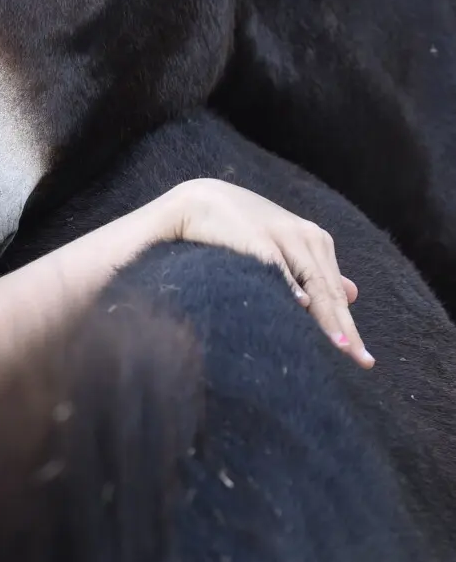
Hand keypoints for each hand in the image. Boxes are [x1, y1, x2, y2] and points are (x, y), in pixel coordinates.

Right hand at [165, 179, 372, 369]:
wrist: (200, 200)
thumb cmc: (240, 229)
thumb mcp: (286, 246)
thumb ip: (316, 271)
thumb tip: (353, 295)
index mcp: (315, 241)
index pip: (335, 292)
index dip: (348, 326)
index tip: (363, 359)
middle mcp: (306, 238)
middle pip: (330, 292)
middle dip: (346, 329)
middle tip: (362, 361)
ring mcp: (283, 236)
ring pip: (313, 283)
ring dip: (328, 317)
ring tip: (341, 347)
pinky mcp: (257, 238)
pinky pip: (278, 266)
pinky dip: (290, 285)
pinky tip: (301, 306)